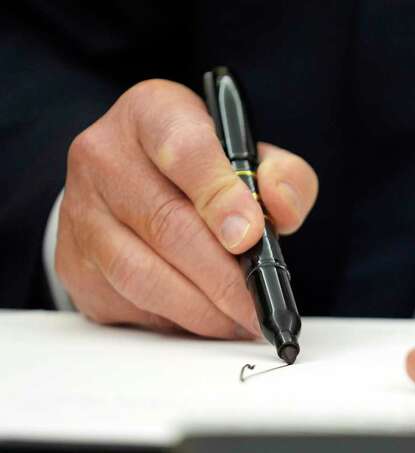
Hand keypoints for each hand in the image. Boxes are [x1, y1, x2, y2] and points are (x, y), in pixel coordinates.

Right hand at [56, 80, 317, 337]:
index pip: (183, 150)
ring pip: (141, 273)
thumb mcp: (254, 159)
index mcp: (152, 114)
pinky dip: (175, 320)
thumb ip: (284, 178)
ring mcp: (81, 211)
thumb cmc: (206, 171)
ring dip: (201, 308)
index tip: (251, 236)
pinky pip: (127, 303)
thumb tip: (280, 207)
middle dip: (222, 276)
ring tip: (240, 319)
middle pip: (165, 224)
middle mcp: (104, 155)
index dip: (220, 196)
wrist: (140, 184)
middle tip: (259, 304)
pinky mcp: (74, 262)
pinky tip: (206, 319)